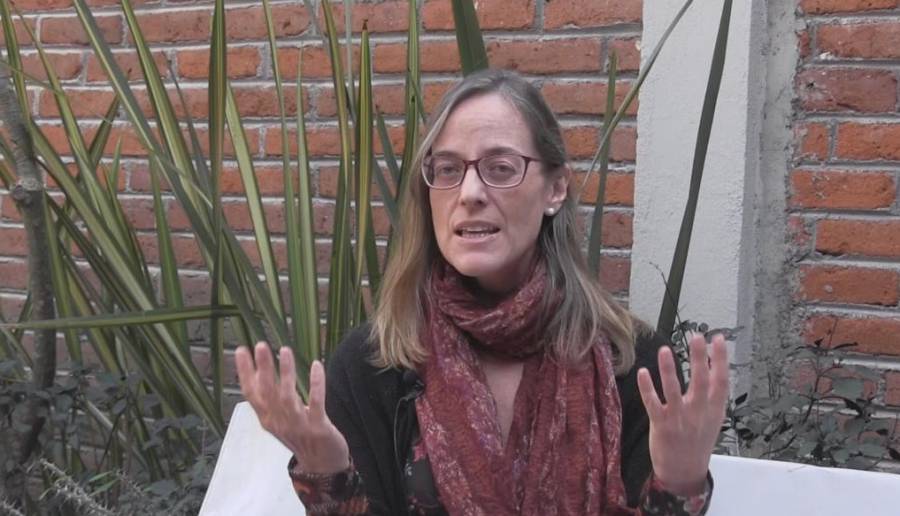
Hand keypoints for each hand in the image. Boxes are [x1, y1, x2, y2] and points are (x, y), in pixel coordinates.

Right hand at [235, 342, 349, 473]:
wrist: (321, 466)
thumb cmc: (299, 437)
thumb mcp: (278, 420)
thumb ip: (268, 400)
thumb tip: (256, 372)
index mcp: (267, 418)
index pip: (251, 393)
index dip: (244, 372)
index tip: (240, 350)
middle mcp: (279, 421)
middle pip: (267, 392)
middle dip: (263, 368)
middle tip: (260, 345)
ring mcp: (298, 425)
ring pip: (288, 397)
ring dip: (286, 373)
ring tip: (285, 350)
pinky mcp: (318, 428)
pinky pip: (316, 404)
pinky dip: (315, 384)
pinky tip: (316, 365)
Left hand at [636, 334, 728, 495]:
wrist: (685, 471)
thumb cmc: (697, 442)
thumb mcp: (713, 419)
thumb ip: (713, 395)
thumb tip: (717, 368)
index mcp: (714, 410)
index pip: (721, 380)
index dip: (721, 359)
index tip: (718, 339)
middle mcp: (698, 413)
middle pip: (700, 381)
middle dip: (700, 358)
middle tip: (698, 336)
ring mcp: (679, 419)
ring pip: (674, 391)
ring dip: (669, 370)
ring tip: (665, 350)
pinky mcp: (661, 425)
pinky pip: (653, 403)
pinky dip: (647, 388)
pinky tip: (643, 372)